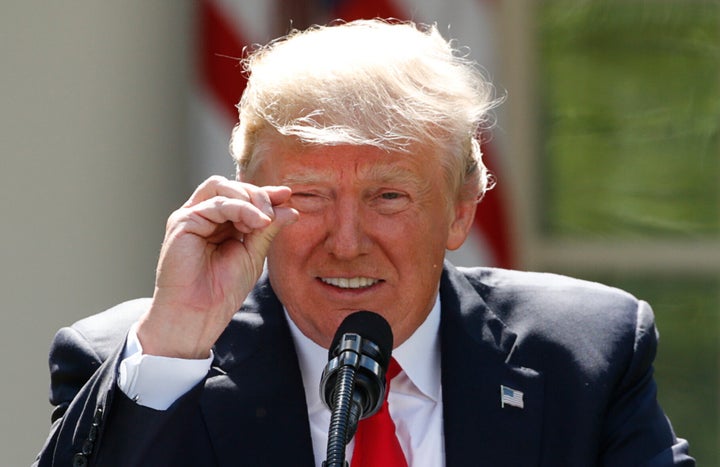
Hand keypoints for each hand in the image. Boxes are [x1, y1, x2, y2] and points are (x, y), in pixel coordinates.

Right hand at [136, 176, 298, 358]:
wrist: (199, 315)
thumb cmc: (222, 291)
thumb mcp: (253, 254)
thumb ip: (267, 229)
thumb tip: (290, 209)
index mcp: (219, 224)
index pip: (242, 197)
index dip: (265, 194)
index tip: (287, 195)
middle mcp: (203, 217)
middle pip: (231, 187)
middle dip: (258, 194)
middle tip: (277, 209)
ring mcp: (191, 217)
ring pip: (221, 187)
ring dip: (249, 198)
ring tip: (265, 219)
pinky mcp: (182, 222)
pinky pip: (215, 204)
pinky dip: (240, 208)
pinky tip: (258, 222)